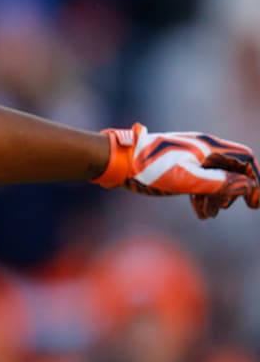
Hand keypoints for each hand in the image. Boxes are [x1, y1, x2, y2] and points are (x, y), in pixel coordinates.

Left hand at [95, 123, 259, 218]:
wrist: (116, 161)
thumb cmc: (150, 170)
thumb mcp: (186, 180)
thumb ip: (218, 183)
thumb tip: (246, 186)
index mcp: (208, 147)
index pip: (244, 160)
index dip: (254, 181)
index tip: (254, 205)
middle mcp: (201, 148)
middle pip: (231, 168)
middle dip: (232, 190)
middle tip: (226, 208)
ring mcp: (189, 156)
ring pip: (214, 175)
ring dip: (215, 196)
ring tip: (208, 215)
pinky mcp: (177, 165)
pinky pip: (199, 178)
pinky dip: (202, 195)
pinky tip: (199, 212)